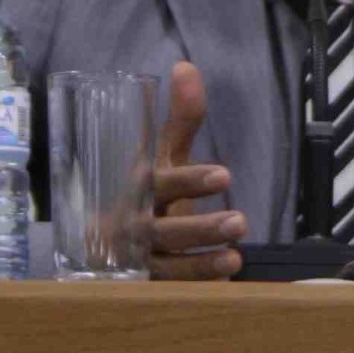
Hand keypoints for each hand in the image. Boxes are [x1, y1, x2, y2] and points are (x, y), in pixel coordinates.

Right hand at [151, 59, 247, 279]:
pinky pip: (172, 286)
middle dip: (200, 225)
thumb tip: (185, 66)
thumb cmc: (151, 192)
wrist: (113, 246)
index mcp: (136, 187)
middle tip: (240, 221)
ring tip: (236, 252)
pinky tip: (229, 273)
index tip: (224, 176)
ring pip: (167, 260)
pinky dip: (199, 278)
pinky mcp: (146, 284)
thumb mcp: (166, 157)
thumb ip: (181, 119)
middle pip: (162, 227)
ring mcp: (138, 257)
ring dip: (202, 257)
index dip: (189, 180)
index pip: (158, 182)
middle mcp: (132, 222)